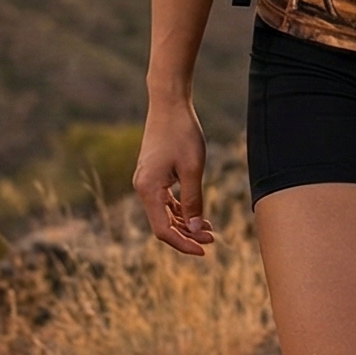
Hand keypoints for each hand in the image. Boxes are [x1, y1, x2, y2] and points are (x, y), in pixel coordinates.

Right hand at [133, 99, 218, 254]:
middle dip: (187, 235)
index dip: (183, 243)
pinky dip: (180, 210)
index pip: (163, 230)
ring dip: (185, 223)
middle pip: (163, 224)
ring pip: (164, 213)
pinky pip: (165, 201)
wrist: (169, 104)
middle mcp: (143, 188)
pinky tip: (197, 214)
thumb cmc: (182, 133)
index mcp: (148, 189)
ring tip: (210, 229)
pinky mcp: (153, 174)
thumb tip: (197, 230)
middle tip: (212, 239)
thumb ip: (193, 202)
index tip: (204, 250)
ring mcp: (146, 181)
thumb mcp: (193, 169)